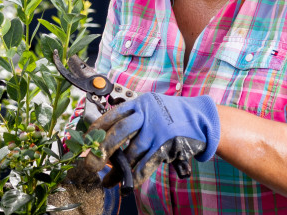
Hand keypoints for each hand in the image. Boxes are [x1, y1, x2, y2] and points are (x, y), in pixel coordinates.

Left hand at [85, 92, 219, 186]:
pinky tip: (127, 182)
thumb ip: (131, 120)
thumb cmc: (169, 115)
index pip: (112, 115)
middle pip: (119, 132)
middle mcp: (147, 115)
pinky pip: (148, 163)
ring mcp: (158, 130)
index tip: (86, 141)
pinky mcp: (168, 145)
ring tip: (108, 180)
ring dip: (118, 169)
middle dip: (103, 150)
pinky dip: (136, 175)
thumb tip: (105, 140)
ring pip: (133, 152)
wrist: (200, 118)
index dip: (96, 129)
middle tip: (90, 164)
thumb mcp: (149, 108)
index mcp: (139, 104)